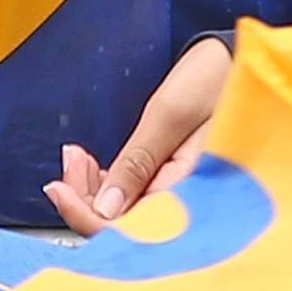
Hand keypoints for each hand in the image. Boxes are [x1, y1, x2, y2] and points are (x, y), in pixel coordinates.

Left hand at [43, 36, 231, 234]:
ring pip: (124, 212)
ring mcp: (180, 193)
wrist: (234, 60)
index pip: (132, 231)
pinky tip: (93, 163)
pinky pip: (134, 197)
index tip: (57, 187)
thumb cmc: (216, 79)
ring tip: (78, 156)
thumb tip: (105, 209)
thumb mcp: (169, 114)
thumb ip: (138, 162)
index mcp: (195, 192)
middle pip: (124, 226)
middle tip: (70, 160)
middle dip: (85, 199)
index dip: (87, 215)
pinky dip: (107, 183)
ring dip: (92, 190)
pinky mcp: (172, 181)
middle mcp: (189, 202)